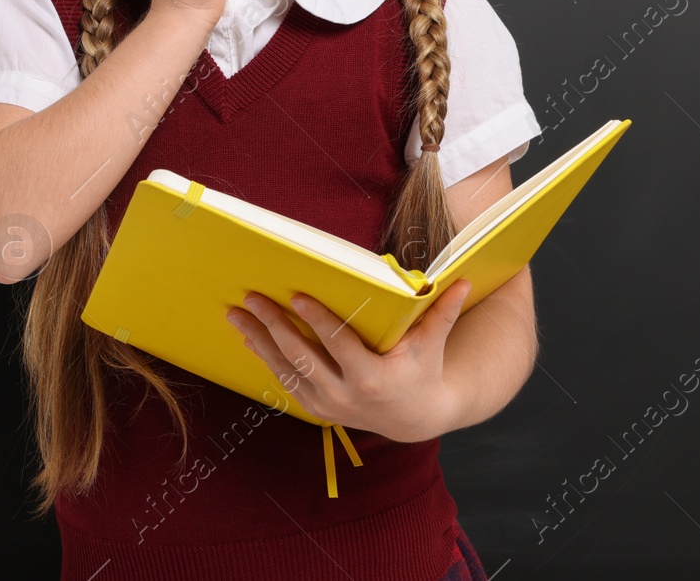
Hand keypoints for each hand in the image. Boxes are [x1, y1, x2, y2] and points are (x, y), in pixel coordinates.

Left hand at [225, 279, 474, 442]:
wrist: (414, 418)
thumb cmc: (423, 371)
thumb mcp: (433, 344)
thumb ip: (443, 313)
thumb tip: (463, 280)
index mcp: (372, 377)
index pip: (338, 344)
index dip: (316, 320)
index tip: (295, 296)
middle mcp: (345, 395)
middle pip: (302, 357)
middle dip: (273, 326)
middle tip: (251, 299)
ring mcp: (327, 405)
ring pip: (285, 371)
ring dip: (258, 342)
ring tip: (236, 316)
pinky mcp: (317, 410)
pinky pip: (285, 383)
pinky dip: (266, 360)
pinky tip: (249, 338)